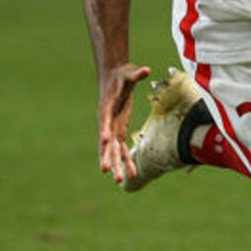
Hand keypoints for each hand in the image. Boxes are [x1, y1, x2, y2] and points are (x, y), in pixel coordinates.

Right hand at [97, 62, 151, 183]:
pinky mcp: (118, 128)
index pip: (104, 121)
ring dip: (116, 163)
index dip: (104, 131)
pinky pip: (120, 147)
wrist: (114, 75)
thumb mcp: (129, 72)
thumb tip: (146, 70)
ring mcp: (112, 126)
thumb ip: (136, 74)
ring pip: (113, 149)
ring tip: (120, 180)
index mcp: (106, 107)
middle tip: (108, 171)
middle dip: (107, 156)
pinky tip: (131, 172)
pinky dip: (125, 158)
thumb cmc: (121, 74)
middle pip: (106, 141)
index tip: (104, 141)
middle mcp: (106, 120)